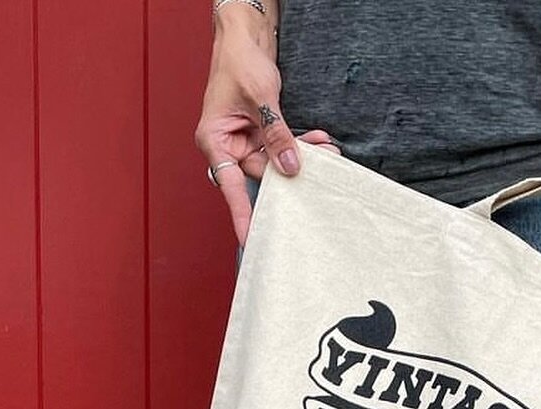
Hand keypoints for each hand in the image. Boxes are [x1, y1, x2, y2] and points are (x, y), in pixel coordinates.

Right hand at [196, 8, 338, 244]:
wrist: (245, 36)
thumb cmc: (240, 60)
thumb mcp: (261, 98)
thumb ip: (276, 133)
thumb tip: (292, 167)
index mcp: (214, 141)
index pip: (230, 186)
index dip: (242, 215)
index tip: (250, 240)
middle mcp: (227, 146)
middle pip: (261, 174)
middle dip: (290, 171)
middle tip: (320, 167)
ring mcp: (243, 142)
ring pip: (276, 162)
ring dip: (301, 155)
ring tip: (325, 149)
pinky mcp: (259, 135)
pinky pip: (281, 149)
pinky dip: (299, 145)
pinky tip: (317, 141)